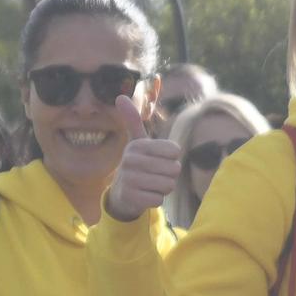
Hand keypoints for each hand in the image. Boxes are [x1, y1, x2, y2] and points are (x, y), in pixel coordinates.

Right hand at [106, 95, 182, 221]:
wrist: (122, 192)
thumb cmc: (138, 164)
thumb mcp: (137, 142)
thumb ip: (133, 121)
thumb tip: (119, 96)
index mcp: (137, 145)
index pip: (175, 151)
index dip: (172, 158)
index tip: (159, 159)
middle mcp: (130, 160)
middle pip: (174, 169)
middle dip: (169, 175)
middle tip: (154, 174)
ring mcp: (129, 179)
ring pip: (168, 185)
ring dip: (164, 187)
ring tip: (151, 184)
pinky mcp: (131, 198)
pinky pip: (159, 199)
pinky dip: (156, 199)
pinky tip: (144, 195)